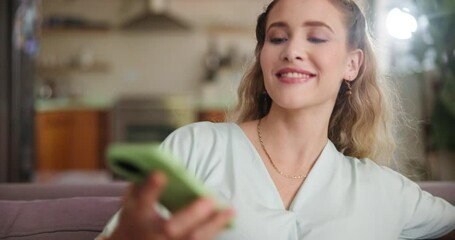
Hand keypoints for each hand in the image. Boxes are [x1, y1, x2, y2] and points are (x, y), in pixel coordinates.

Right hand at [108, 172, 233, 239]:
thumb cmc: (136, 218)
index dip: (151, 188)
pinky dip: (215, 230)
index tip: (161, 174)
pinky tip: (226, 218)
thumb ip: (143, 183)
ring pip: (192, 238)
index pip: (143, 202)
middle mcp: (152, 234)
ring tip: (230, 210)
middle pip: (171, 228)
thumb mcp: (132, 200)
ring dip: (213, 224)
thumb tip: (158, 162)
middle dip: (191, 214)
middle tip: (209, 199)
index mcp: (137, 217)